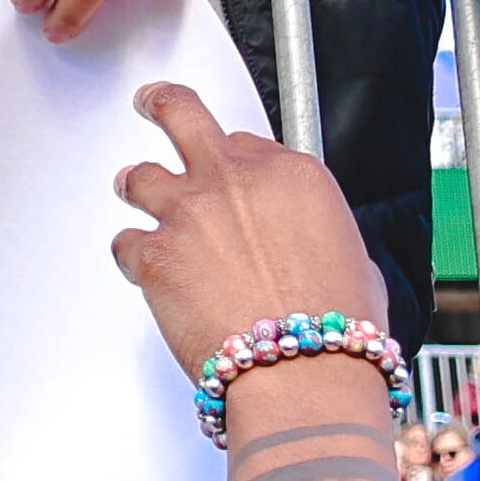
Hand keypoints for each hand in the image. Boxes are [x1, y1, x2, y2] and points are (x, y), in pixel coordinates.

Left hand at [113, 81, 389, 376]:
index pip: (250, 142)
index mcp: (292, 175)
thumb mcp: (355, 262)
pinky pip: (125, 243)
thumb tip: (309, 247)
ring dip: (136, 184)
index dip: (239, 162)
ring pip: (140, 175)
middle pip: (182, 113)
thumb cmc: (336, 333)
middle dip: (162, 105)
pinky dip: (132, 255)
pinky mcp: (155, 256)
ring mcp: (189, 214)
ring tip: (133, 190)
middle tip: (152, 104)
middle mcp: (235, 181)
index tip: (235, 171)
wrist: (303, 377)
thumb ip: (317, 234)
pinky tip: (143, 268)